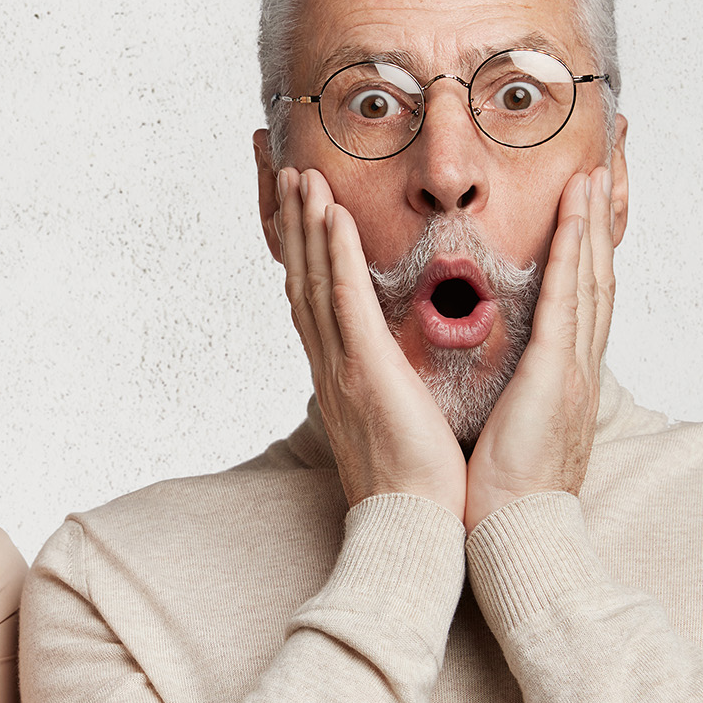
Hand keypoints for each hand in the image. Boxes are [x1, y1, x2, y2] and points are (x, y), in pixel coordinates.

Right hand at [275, 168, 466, 518]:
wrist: (412, 527)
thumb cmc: (417, 486)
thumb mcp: (400, 423)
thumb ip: (393, 387)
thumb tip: (402, 371)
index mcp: (342, 376)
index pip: (315, 301)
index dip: (305, 253)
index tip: (300, 210)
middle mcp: (331, 365)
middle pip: (302, 281)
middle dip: (293, 226)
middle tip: (285, 174)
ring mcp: (342, 366)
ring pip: (315, 281)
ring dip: (306, 225)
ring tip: (301, 176)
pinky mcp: (363, 370)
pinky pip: (344, 300)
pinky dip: (334, 254)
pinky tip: (331, 215)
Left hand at [464, 167, 614, 531]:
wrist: (516, 537)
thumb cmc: (502, 496)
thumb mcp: (508, 433)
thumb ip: (509, 398)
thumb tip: (492, 381)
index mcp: (564, 381)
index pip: (579, 303)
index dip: (585, 254)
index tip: (583, 211)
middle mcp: (579, 368)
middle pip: (596, 279)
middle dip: (600, 225)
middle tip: (605, 173)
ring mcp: (574, 369)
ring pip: (589, 279)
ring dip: (592, 223)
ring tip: (593, 175)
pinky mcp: (558, 375)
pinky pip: (568, 300)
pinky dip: (574, 253)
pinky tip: (574, 215)